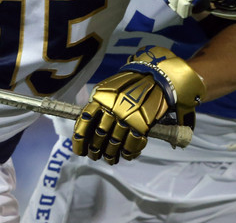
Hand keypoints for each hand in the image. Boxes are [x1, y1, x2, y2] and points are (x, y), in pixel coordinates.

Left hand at [73, 46, 204, 163]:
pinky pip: (132, 145)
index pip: (85, 121)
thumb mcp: (109, 89)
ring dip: (110, 155)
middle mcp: (113, 108)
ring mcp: (128, 117)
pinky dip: (128, 153)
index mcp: (102, 98)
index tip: (80, 149)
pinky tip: (126, 155)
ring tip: (109, 159)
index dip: (80, 139)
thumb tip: (86, 125)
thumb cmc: (130, 84)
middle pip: (99, 136)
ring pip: (114, 144)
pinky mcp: (143, 125)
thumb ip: (98, 104)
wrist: (156, 77)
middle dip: (95, 150)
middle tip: (95, 156)